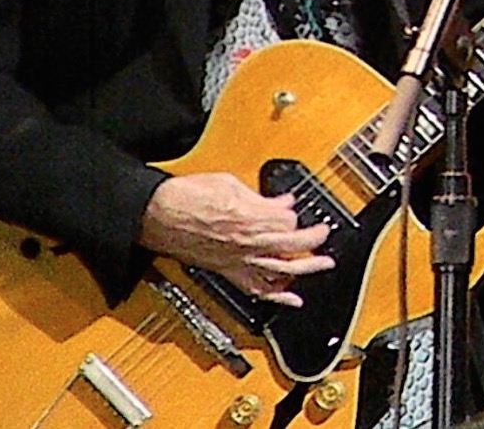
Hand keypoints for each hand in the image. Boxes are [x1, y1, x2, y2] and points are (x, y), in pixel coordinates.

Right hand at [138, 171, 334, 306]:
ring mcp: (240, 261)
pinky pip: (257, 290)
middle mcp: (250, 242)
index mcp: (253, 217)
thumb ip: (261, 196)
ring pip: (282, 271)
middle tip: (323, 235)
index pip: (290, 220)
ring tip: (323, 265)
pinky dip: (277, 297)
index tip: (296, 208)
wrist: (159, 215)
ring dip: (306, 269)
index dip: (296, 213)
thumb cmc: (189, 197)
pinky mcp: (228, 272)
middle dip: (313, 240)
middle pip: (294, 245)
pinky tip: (292, 300)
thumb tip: (280, 200)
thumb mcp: (231, 183)